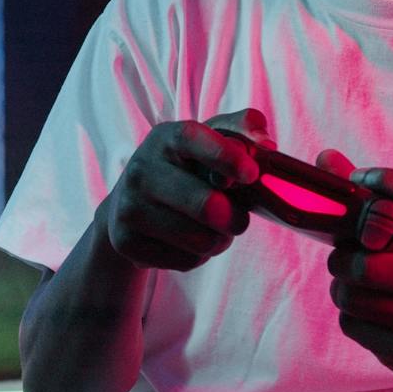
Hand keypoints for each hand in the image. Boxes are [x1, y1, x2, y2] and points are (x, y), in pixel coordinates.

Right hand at [101, 108, 266, 270]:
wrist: (128, 204)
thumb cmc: (182, 170)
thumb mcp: (207, 141)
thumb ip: (241, 130)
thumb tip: (266, 142)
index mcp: (164, 139)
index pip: (192, 140)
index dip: (226, 156)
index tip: (252, 173)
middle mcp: (140, 170)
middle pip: (206, 205)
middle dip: (235, 218)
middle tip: (239, 219)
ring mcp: (129, 208)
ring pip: (200, 240)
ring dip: (219, 240)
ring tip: (214, 230)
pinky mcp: (126, 242)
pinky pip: (186, 261)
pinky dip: (199, 256)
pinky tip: (189, 242)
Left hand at [321, 160, 392, 380]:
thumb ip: (367, 199)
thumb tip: (325, 157)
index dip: (388, 181)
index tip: (360, 177)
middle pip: (367, 265)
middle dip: (341, 261)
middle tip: (342, 260)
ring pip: (353, 296)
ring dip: (341, 290)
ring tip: (354, 288)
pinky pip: (353, 325)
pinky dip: (349, 318)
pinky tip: (368, 315)